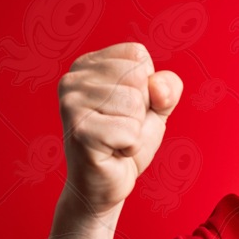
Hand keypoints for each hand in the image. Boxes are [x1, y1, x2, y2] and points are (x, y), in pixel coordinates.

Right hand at [58, 42, 181, 214]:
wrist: (107, 183)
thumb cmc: (127, 140)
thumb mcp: (156, 107)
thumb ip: (167, 87)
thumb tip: (157, 87)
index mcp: (87, 65)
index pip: (137, 56)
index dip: (146, 86)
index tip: (126, 108)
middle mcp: (73, 79)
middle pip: (137, 77)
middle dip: (141, 109)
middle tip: (121, 127)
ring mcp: (71, 105)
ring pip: (135, 103)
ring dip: (135, 129)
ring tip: (116, 139)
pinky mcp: (80, 132)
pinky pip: (130, 131)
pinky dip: (131, 146)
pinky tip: (113, 151)